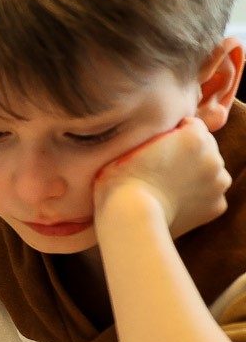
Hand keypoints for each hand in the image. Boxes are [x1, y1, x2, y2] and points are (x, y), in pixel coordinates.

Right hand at [94, 117, 228, 239]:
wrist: (131, 217)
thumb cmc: (122, 179)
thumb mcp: (131, 144)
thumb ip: (155, 134)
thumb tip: (161, 133)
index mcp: (194, 136)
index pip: (192, 125)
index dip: (174, 134)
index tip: (158, 147)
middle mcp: (213, 157)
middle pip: (206, 148)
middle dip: (189, 154)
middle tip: (161, 168)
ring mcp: (219, 183)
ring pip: (210, 172)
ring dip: (196, 175)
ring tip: (168, 186)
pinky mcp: (218, 206)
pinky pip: (210, 196)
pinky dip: (197, 198)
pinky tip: (174, 202)